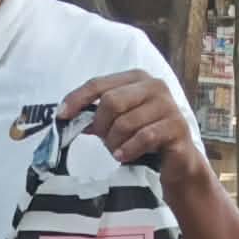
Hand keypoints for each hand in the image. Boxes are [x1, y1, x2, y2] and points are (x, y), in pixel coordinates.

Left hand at [58, 71, 201, 186]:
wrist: (177, 160)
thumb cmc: (144, 138)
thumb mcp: (118, 122)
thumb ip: (97, 116)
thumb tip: (66, 116)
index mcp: (137, 78)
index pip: (98, 84)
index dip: (77, 99)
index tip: (61, 116)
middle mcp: (154, 86)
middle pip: (112, 101)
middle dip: (102, 125)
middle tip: (104, 141)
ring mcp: (168, 105)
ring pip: (126, 122)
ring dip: (115, 142)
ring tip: (117, 151)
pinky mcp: (176, 126)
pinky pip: (143, 137)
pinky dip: (128, 149)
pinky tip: (123, 156)